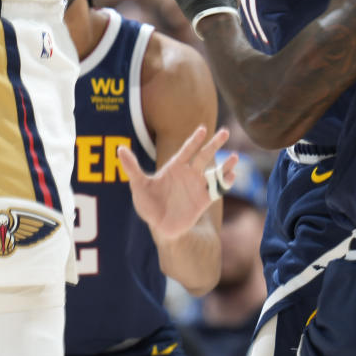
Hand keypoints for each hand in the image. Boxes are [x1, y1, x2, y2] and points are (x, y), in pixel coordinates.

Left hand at [118, 125, 237, 240]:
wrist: (160, 226)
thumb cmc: (148, 203)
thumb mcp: (138, 185)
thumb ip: (132, 167)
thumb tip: (119, 149)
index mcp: (175, 166)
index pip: (187, 150)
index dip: (194, 140)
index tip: (203, 129)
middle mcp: (189, 173)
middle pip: (204, 156)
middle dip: (214, 144)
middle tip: (225, 132)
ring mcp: (198, 186)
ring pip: (214, 172)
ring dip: (225, 165)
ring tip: (235, 157)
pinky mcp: (204, 200)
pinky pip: (217, 190)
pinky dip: (225, 183)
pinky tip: (232, 177)